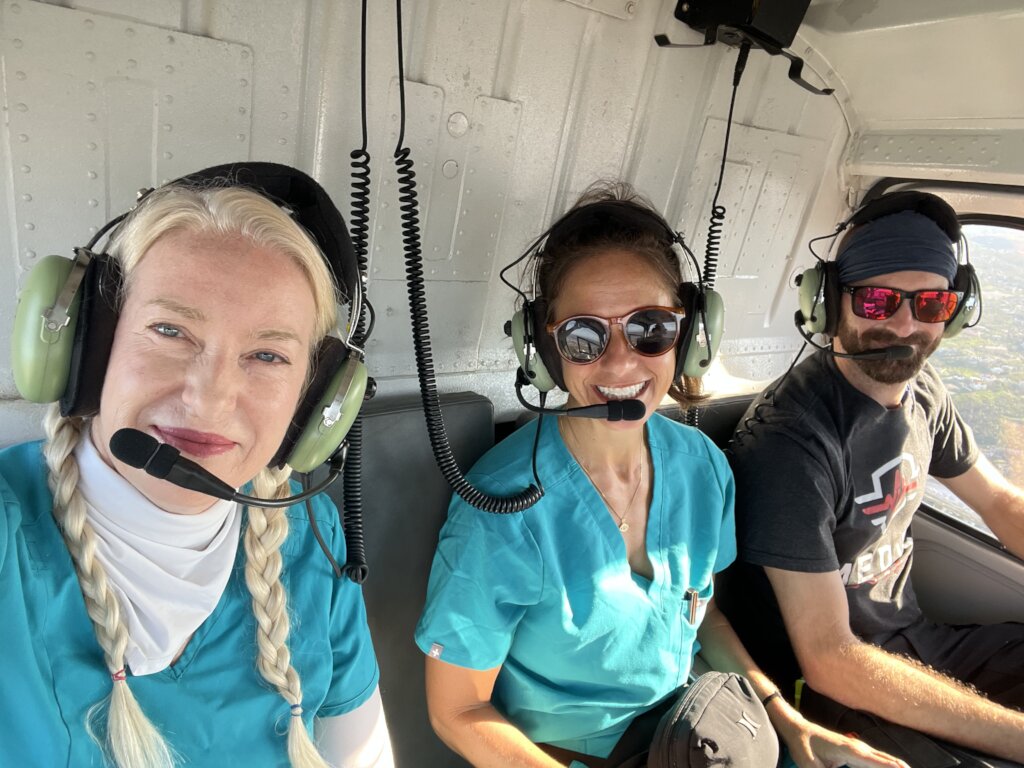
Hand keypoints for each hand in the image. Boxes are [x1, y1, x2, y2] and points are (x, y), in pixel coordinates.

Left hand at [777, 713, 908, 767]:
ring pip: (886, 760)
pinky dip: (889, 766)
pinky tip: (897, 767)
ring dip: (898, 767)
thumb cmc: (802, 745)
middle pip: (889, 761)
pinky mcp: (857, 752)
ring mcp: (859, 748)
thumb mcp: (810, 765)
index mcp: (850, 751)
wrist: (796, 728)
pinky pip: (878, 761)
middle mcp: (859, 748)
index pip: (880, 763)